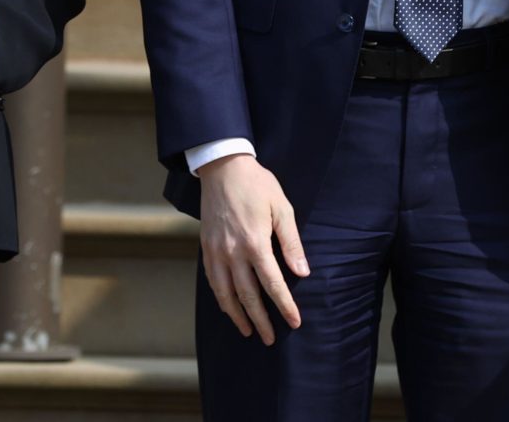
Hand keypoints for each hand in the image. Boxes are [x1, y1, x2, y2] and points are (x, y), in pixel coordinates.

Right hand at [198, 154, 308, 344]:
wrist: (223, 168)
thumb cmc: (257, 185)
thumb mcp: (282, 208)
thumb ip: (291, 242)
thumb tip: (302, 272)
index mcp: (255, 243)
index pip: (272, 283)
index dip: (284, 305)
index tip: (294, 321)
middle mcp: (233, 252)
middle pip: (248, 296)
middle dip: (260, 320)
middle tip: (270, 339)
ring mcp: (216, 252)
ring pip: (226, 293)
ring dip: (238, 315)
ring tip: (248, 331)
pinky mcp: (206, 248)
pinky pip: (212, 281)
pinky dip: (221, 299)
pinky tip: (229, 307)